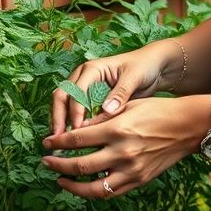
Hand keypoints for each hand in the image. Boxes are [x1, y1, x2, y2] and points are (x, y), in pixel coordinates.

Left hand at [42, 95, 206, 198]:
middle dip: (58, 164)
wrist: (186, 127)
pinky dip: (94, 191)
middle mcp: (122, 151)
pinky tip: (85, 184)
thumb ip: (103, 118)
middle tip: (46, 161)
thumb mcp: (128, 105)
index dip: (59, 142)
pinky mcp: (139, 180)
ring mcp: (131, 170)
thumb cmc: (157, 110)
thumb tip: (78, 128)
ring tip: (61, 179)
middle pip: (80, 164)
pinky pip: (111, 192)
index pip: (78, 138)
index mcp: (118, 128)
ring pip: (93, 187)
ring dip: (72, 185)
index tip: (47, 143)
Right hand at [51, 42, 177, 132]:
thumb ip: (120, 93)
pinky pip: (75, 112)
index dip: (75, 111)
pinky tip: (73, 140)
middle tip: (58, 139)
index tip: (78, 129)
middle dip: (58, 117)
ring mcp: (85, 88)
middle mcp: (84, 76)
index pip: (76, 90)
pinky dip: (71, 124)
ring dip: (61, 122)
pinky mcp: (90, 99)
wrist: (152, 66)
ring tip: (60, 144)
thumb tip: (106, 111)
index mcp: (92, 68)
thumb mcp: (133, 77)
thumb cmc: (143, 66)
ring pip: (64, 104)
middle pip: (62, 96)